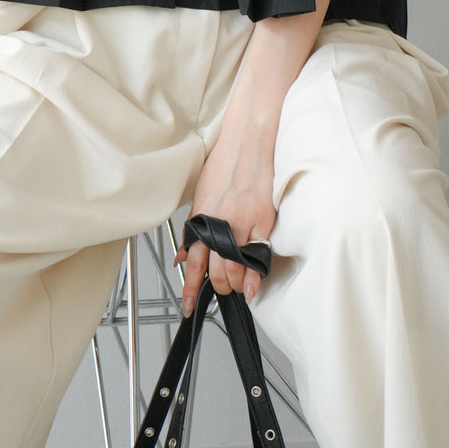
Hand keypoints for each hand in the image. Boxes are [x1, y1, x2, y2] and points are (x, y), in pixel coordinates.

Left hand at [175, 133, 275, 311]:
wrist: (247, 140)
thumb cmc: (224, 163)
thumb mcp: (200, 194)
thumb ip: (194, 227)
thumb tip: (184, 257)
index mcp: (202, 218)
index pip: (194, 263)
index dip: (191, 289)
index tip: (189, 306)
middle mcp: (221, 224)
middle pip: (217, 273)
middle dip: (219, 288)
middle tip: (222, 289)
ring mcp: (244, 224)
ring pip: (237, 270)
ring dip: (236, 283)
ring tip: (237, 283)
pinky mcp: (264, 221)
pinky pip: (259, 257)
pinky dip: (255, 276)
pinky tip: (253, 285)